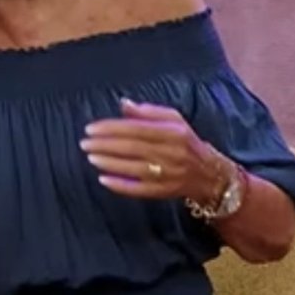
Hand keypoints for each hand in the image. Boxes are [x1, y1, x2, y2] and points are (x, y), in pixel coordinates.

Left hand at [81, 99, 224, 201]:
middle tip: (85, 143)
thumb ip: (148, 112)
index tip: (90, 128)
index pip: (137, 128)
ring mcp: (168, 174)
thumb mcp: (174, 121)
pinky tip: (103, 179)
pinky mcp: (163, 191)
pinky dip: (120, 185)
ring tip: (90, 157)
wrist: (209, 174)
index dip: (112, 128)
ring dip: (109, 163)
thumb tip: (123, 103)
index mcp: (174, 133)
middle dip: (105, 145)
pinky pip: (139, 189)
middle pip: (133, 148)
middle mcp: (172, 153)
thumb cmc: (186, 143)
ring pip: (134, 168)